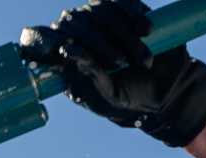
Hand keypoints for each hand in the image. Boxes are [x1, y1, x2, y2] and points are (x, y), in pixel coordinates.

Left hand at [20, 0, 205, 147]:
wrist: (165, 89)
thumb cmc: (129, 99)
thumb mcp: (105, 97)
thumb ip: (85, 76)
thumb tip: (65, 49)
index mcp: (65, 59)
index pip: (40, 39)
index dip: (41, 39)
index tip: (63, 48)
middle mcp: (77, 35)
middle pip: (74, 22)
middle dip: (100, 42)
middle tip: (121, 63)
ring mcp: (98, 19)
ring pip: (99, 10)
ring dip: (123, 32)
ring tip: (142, 57)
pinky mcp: (122, 9)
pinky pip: (120, 0)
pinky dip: (134, 13)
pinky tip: (146, 31)